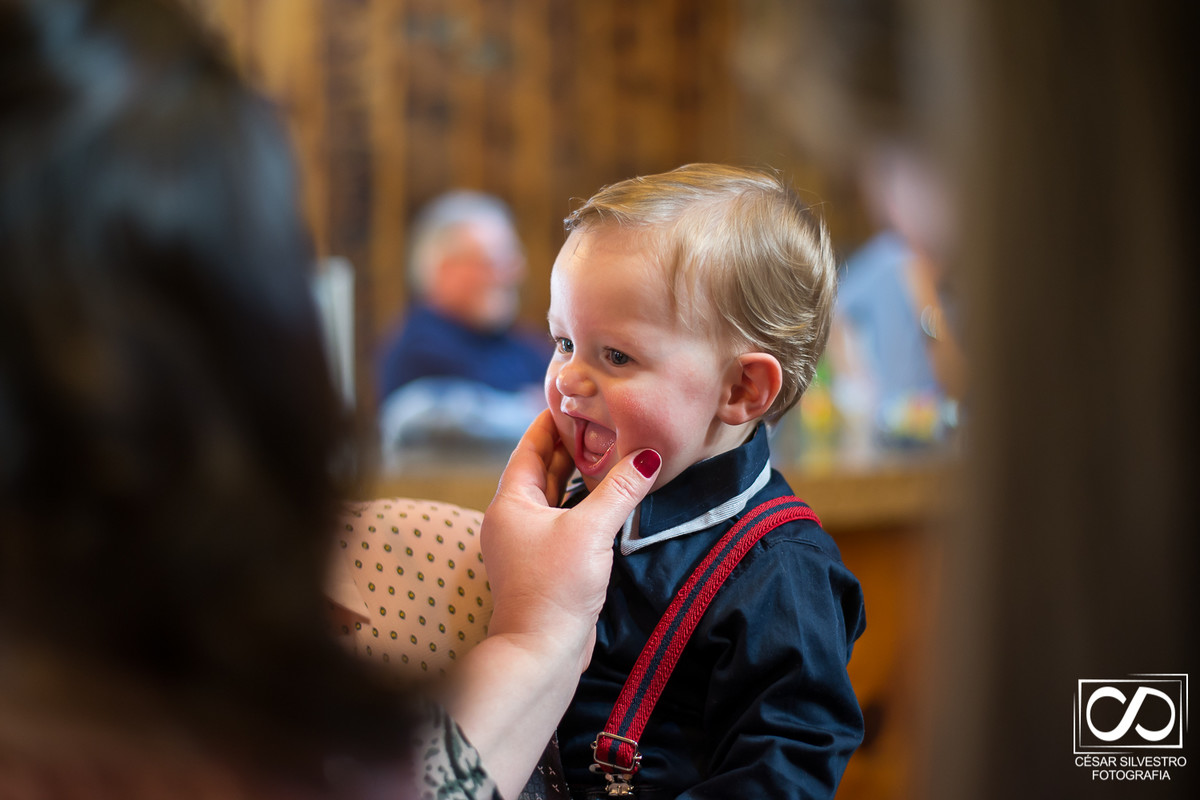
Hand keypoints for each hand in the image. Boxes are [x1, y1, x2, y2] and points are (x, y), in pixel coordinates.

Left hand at [452, 411, 659, 796]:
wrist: (540, 653)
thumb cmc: (555, 589)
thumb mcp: (590, 531)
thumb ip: (619, 491)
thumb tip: (647, 457)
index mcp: (511, 502)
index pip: (531, 447)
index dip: (552, 420)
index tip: (575, 397)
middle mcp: (513, 519)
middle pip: (542, 470)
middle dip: (571, 446)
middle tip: (603, 420)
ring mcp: (527, 544)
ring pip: (554, 497)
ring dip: (579, 477)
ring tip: (612, 452)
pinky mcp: (544, 566)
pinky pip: (564, 522)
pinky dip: (583, 506)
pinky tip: (609, 501)